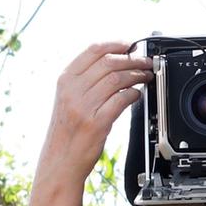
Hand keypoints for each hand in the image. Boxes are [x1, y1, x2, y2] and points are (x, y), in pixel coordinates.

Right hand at [38, 41, 152, 176]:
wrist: (60, 161)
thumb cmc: (66, 132)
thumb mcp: (67, 100)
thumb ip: (84, 81)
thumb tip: (112, 63)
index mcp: (65, 80)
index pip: (93, 51)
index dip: (115, 44)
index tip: (130, 44)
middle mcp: (72, 90)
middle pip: (109, 62)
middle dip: (133, 59)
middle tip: (145, 62)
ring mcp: (84, 106)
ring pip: (117, 79)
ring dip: (137, 75)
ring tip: (146, 76)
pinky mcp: (97, 123)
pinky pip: (121, 100)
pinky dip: (133, 94)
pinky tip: (137, 95)